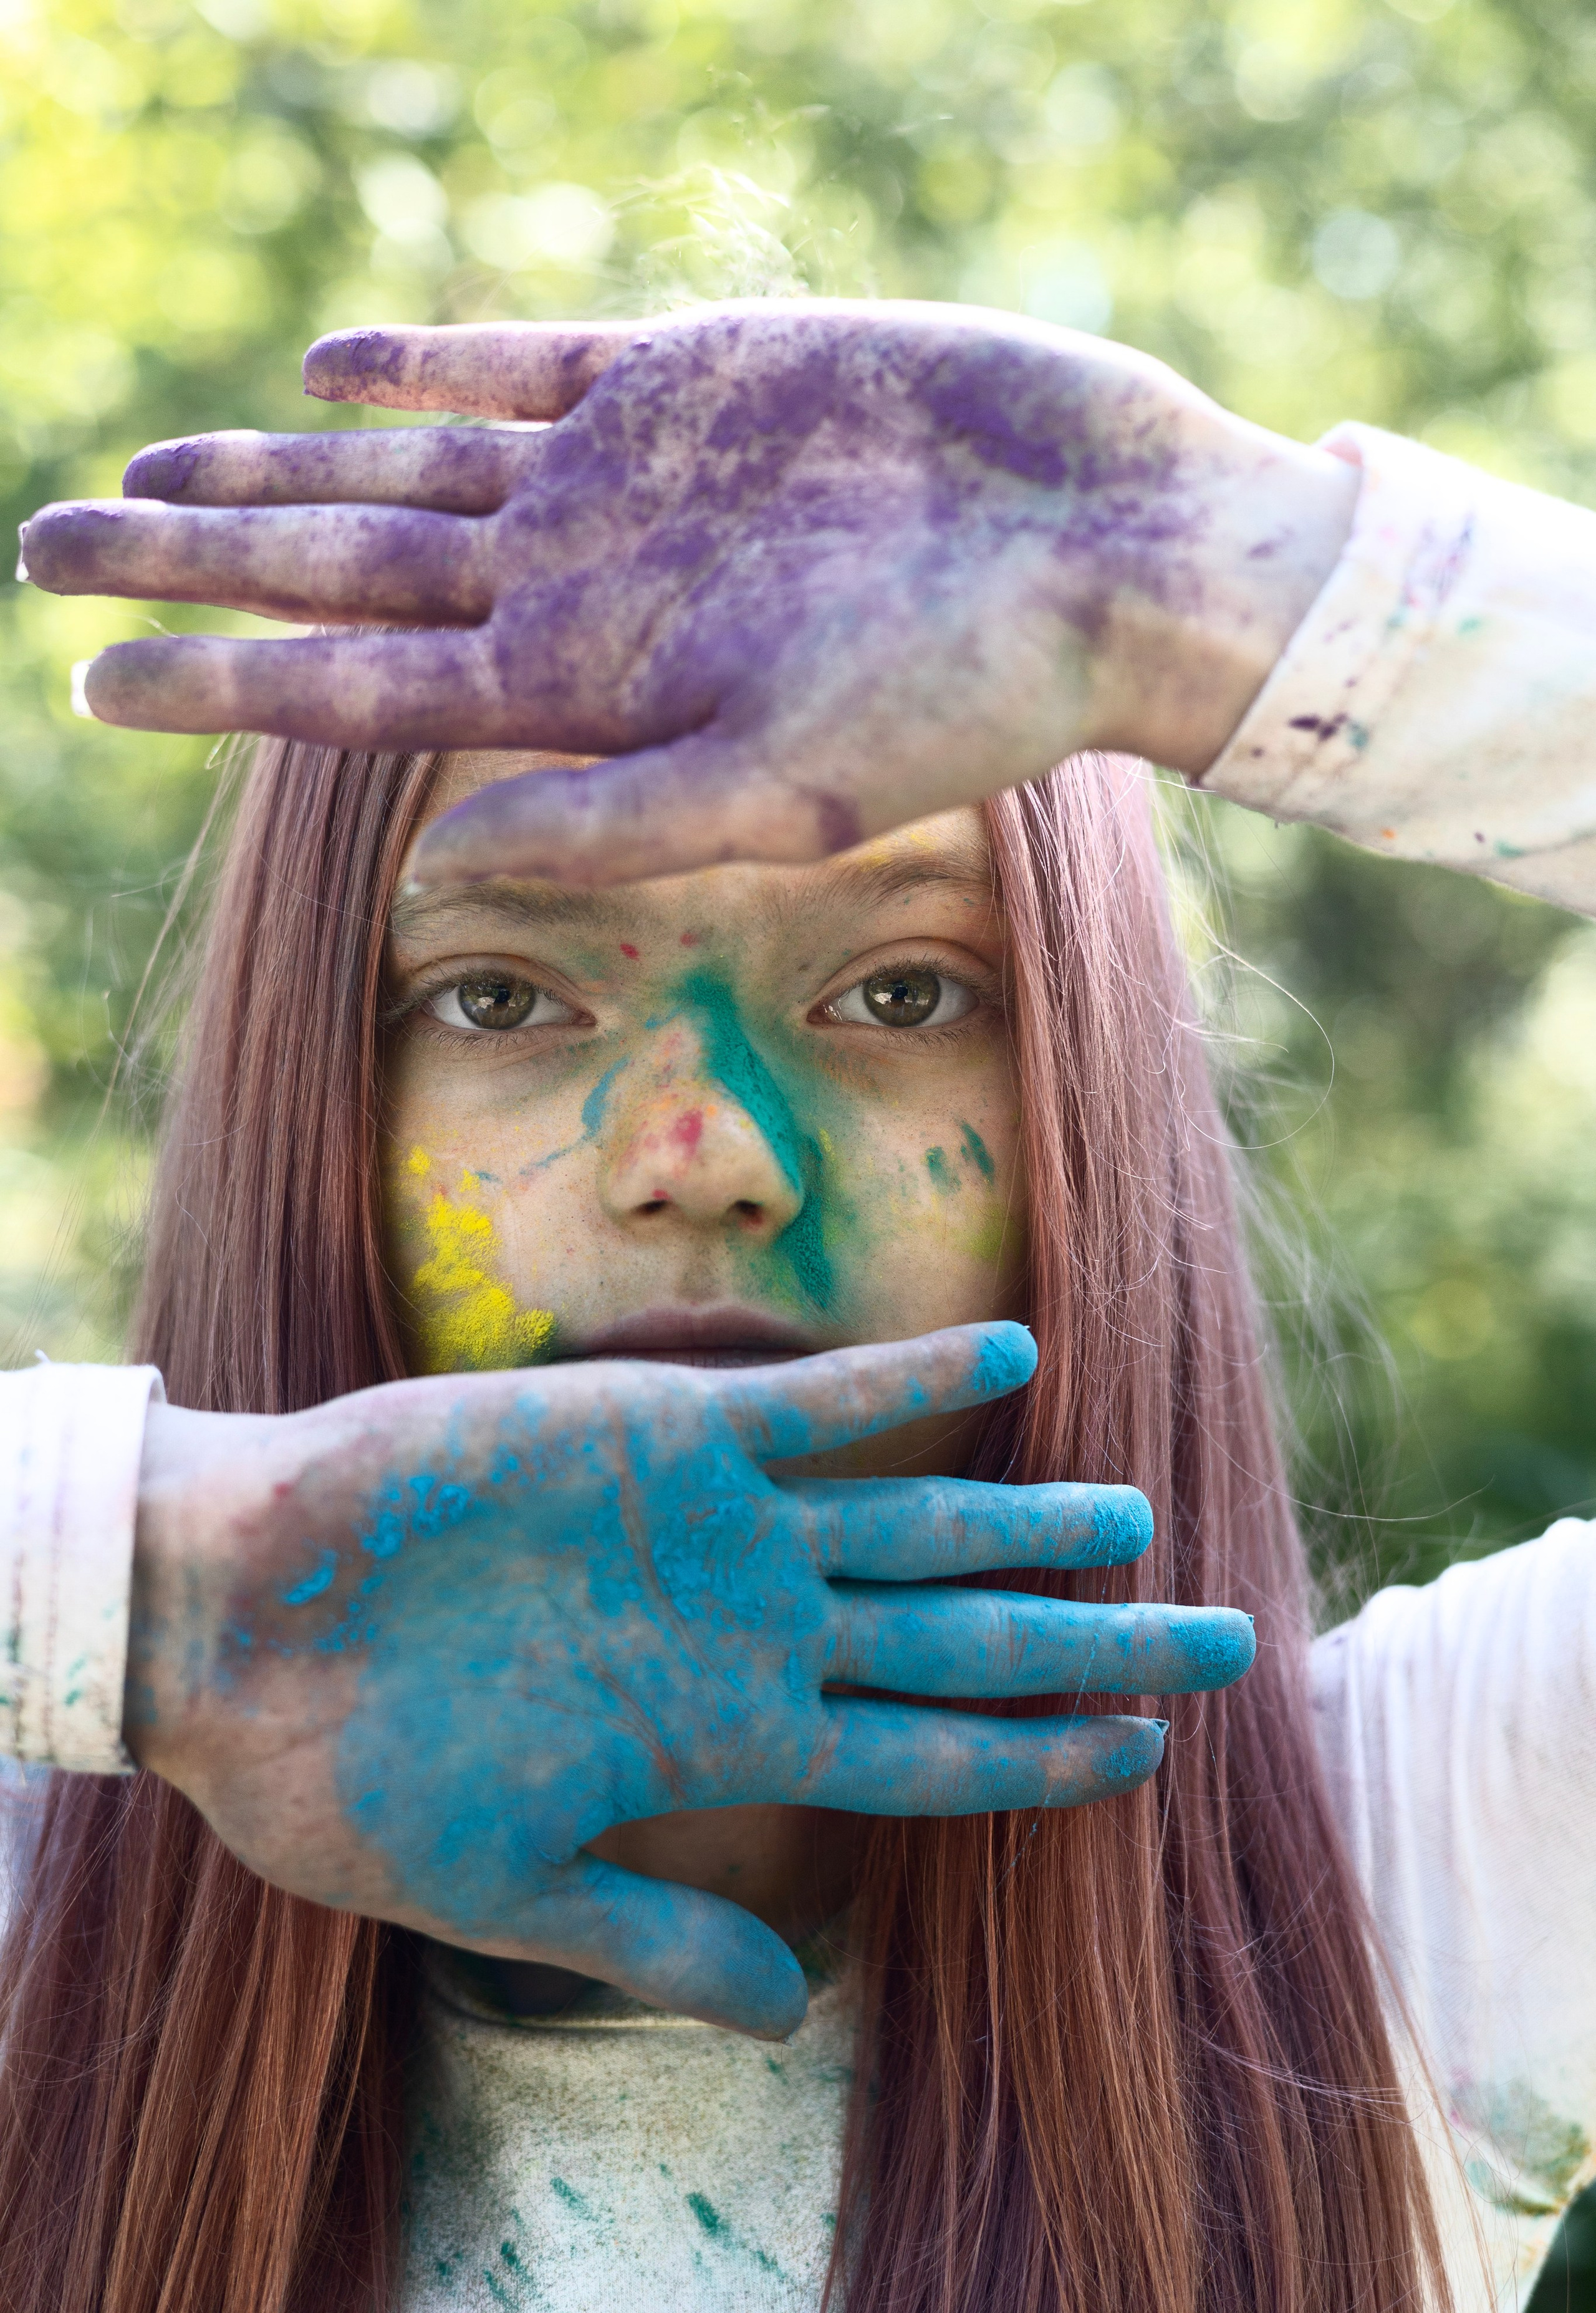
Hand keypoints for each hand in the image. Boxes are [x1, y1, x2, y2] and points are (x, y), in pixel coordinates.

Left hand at [21, 302, 1356, 884]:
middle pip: (341, 566)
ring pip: (403, 462)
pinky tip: (332, 362)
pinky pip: (523, 363)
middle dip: (195, 557)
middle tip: (47, 546)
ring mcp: (627, 481)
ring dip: (275, 463)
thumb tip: (439, 868)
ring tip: (149, 464)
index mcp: (585, 695)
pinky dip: (426, 356)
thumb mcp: (788, 791)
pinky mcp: (692, 380)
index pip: (355, 687)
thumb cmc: (976, 696)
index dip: (217, 678)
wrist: (1112, 554)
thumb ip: (609, 826)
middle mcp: (582, 589)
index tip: (85, 683)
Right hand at [130, 1321, 1252, 2034]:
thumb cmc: (347, 1771)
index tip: (1148, 1754)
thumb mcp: (503, 1890)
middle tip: (1227, 1642)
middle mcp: (746, 1632)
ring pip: (917, 1519)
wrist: (242, 1625)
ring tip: (1145, 1517)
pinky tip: (1011, 1356)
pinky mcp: (662, 1434)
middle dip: (1096, 1640)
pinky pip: (818, 1404)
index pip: (926, 1753)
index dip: (1042, 1752)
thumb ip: (656, 1933)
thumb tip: (798, 2012)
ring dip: (1034, 1517)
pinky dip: (913, 1381)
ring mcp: (717, 1532)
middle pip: (962, 1638)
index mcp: (720, 1742)